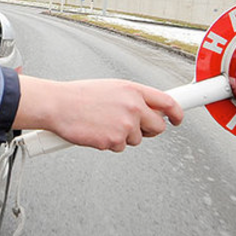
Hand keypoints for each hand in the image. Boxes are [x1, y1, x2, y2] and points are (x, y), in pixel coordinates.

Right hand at [12, 76, 183, 151]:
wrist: (58, 105)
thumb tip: (146, 109)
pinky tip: (96, 132)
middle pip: (158, 126)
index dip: (177, 113)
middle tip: (135, 128)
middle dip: (149, 130)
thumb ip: (131, 97)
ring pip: (136, 139)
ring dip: (123, 136)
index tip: (177, 118)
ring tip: (103, 124)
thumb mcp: (111, 88)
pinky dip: (108, 143)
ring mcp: (124, 125)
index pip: (167, 102)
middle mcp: (132, 107)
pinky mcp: (113, 140)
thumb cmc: (78, 96)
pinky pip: (119, 147)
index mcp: (133, 90)